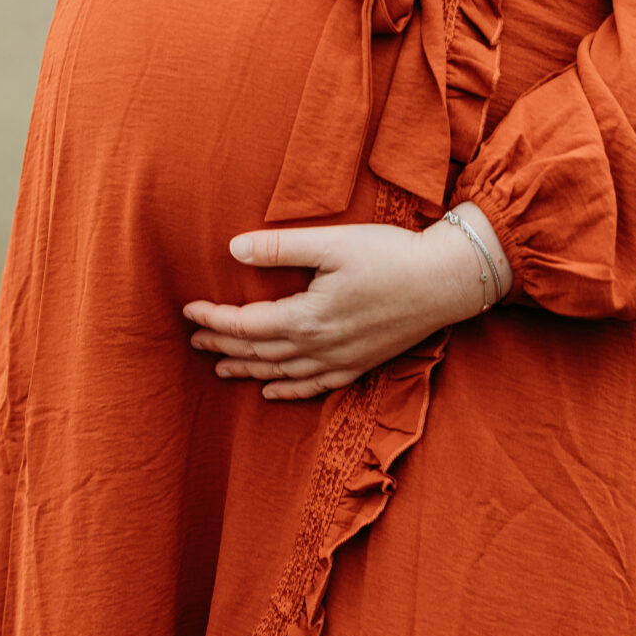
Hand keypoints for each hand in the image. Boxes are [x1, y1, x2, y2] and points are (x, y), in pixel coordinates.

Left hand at [184, 220, 494, 401]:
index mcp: (307, 317)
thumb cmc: (390, 255)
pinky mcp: (360, 365)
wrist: (445, 282)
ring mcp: (341, 361)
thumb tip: (233, 249)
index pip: (245, 325)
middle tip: (194, 341)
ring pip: (281, 374)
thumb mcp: (332, 243)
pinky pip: (314, 387)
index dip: (214, 320)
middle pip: (258, 353)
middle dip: (223, 346)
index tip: (189, 311)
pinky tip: (272, 392)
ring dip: (248, 371)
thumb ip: (281, 249)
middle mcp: (319, 347)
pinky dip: (287, 391)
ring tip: (220, 368)